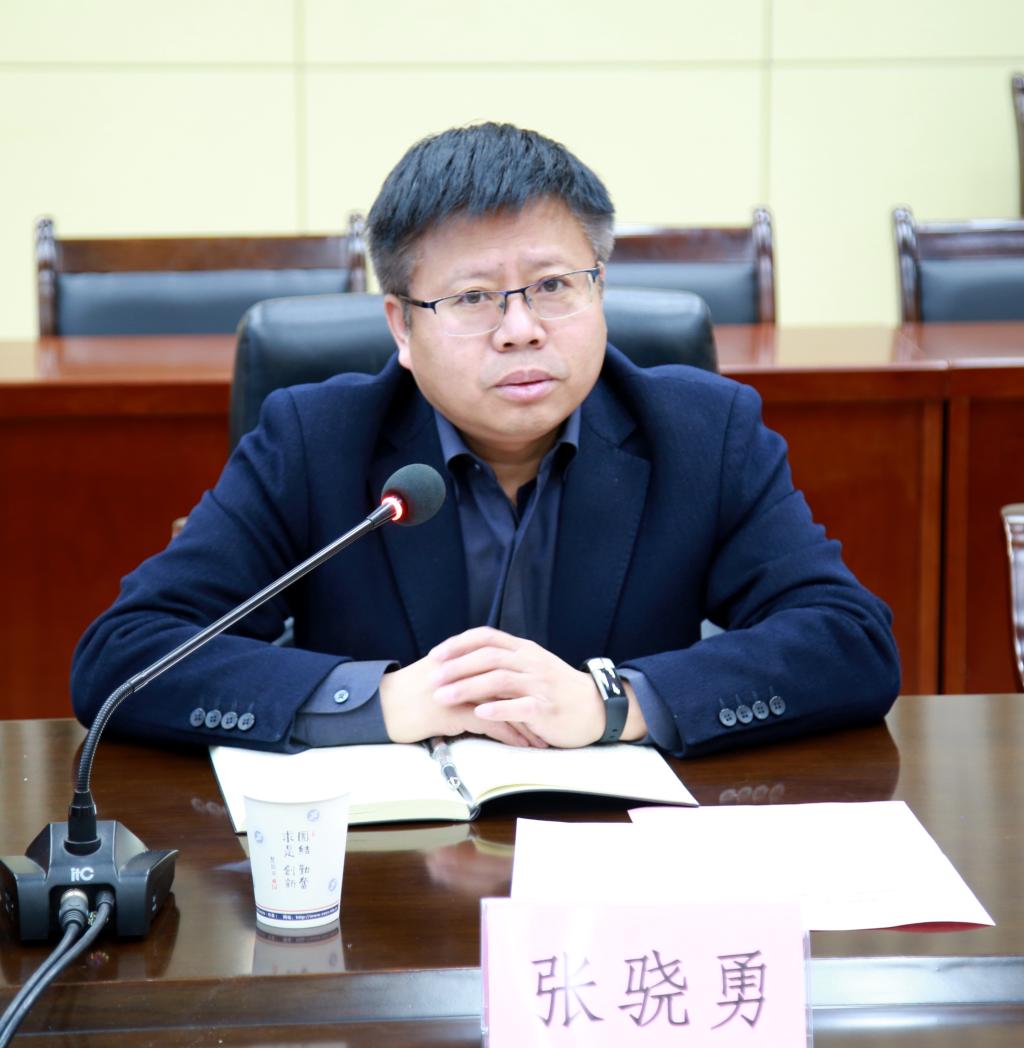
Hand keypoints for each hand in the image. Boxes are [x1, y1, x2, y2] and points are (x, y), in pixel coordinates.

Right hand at [378, 649, 541, 746]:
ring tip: (544, 737)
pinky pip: (492, 723)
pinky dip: (511, 735)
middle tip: (552, 718)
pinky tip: (524, 744)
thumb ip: (462, 677)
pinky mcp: (455, 711)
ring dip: (528, 723)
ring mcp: (462, 690)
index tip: (541, 698)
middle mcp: (466, 671)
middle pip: (510, 685)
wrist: (382, 706)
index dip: (524, 684)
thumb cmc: (408, 696)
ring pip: (505, 705)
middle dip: (533, 704)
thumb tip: (484, 687)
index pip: (502, 668)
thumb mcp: (440, 680)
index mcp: (463, 659)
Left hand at [429, 627, 644, 747]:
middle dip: (456, 667)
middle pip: (488, 657)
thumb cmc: (557, 690)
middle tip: (431, 679)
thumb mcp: (532, 666)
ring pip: (499, 680)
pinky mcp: (547, 709)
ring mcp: (540, 685)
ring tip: (444, 697)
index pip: (487, 636)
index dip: (458, 643)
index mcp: (524, 650)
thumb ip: (505, 662)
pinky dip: (498, 709)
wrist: (596, 708)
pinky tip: (479, 714)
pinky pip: (520, 707)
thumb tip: (465, 662)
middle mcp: (531, 663)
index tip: (435, 655)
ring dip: (468, 688)